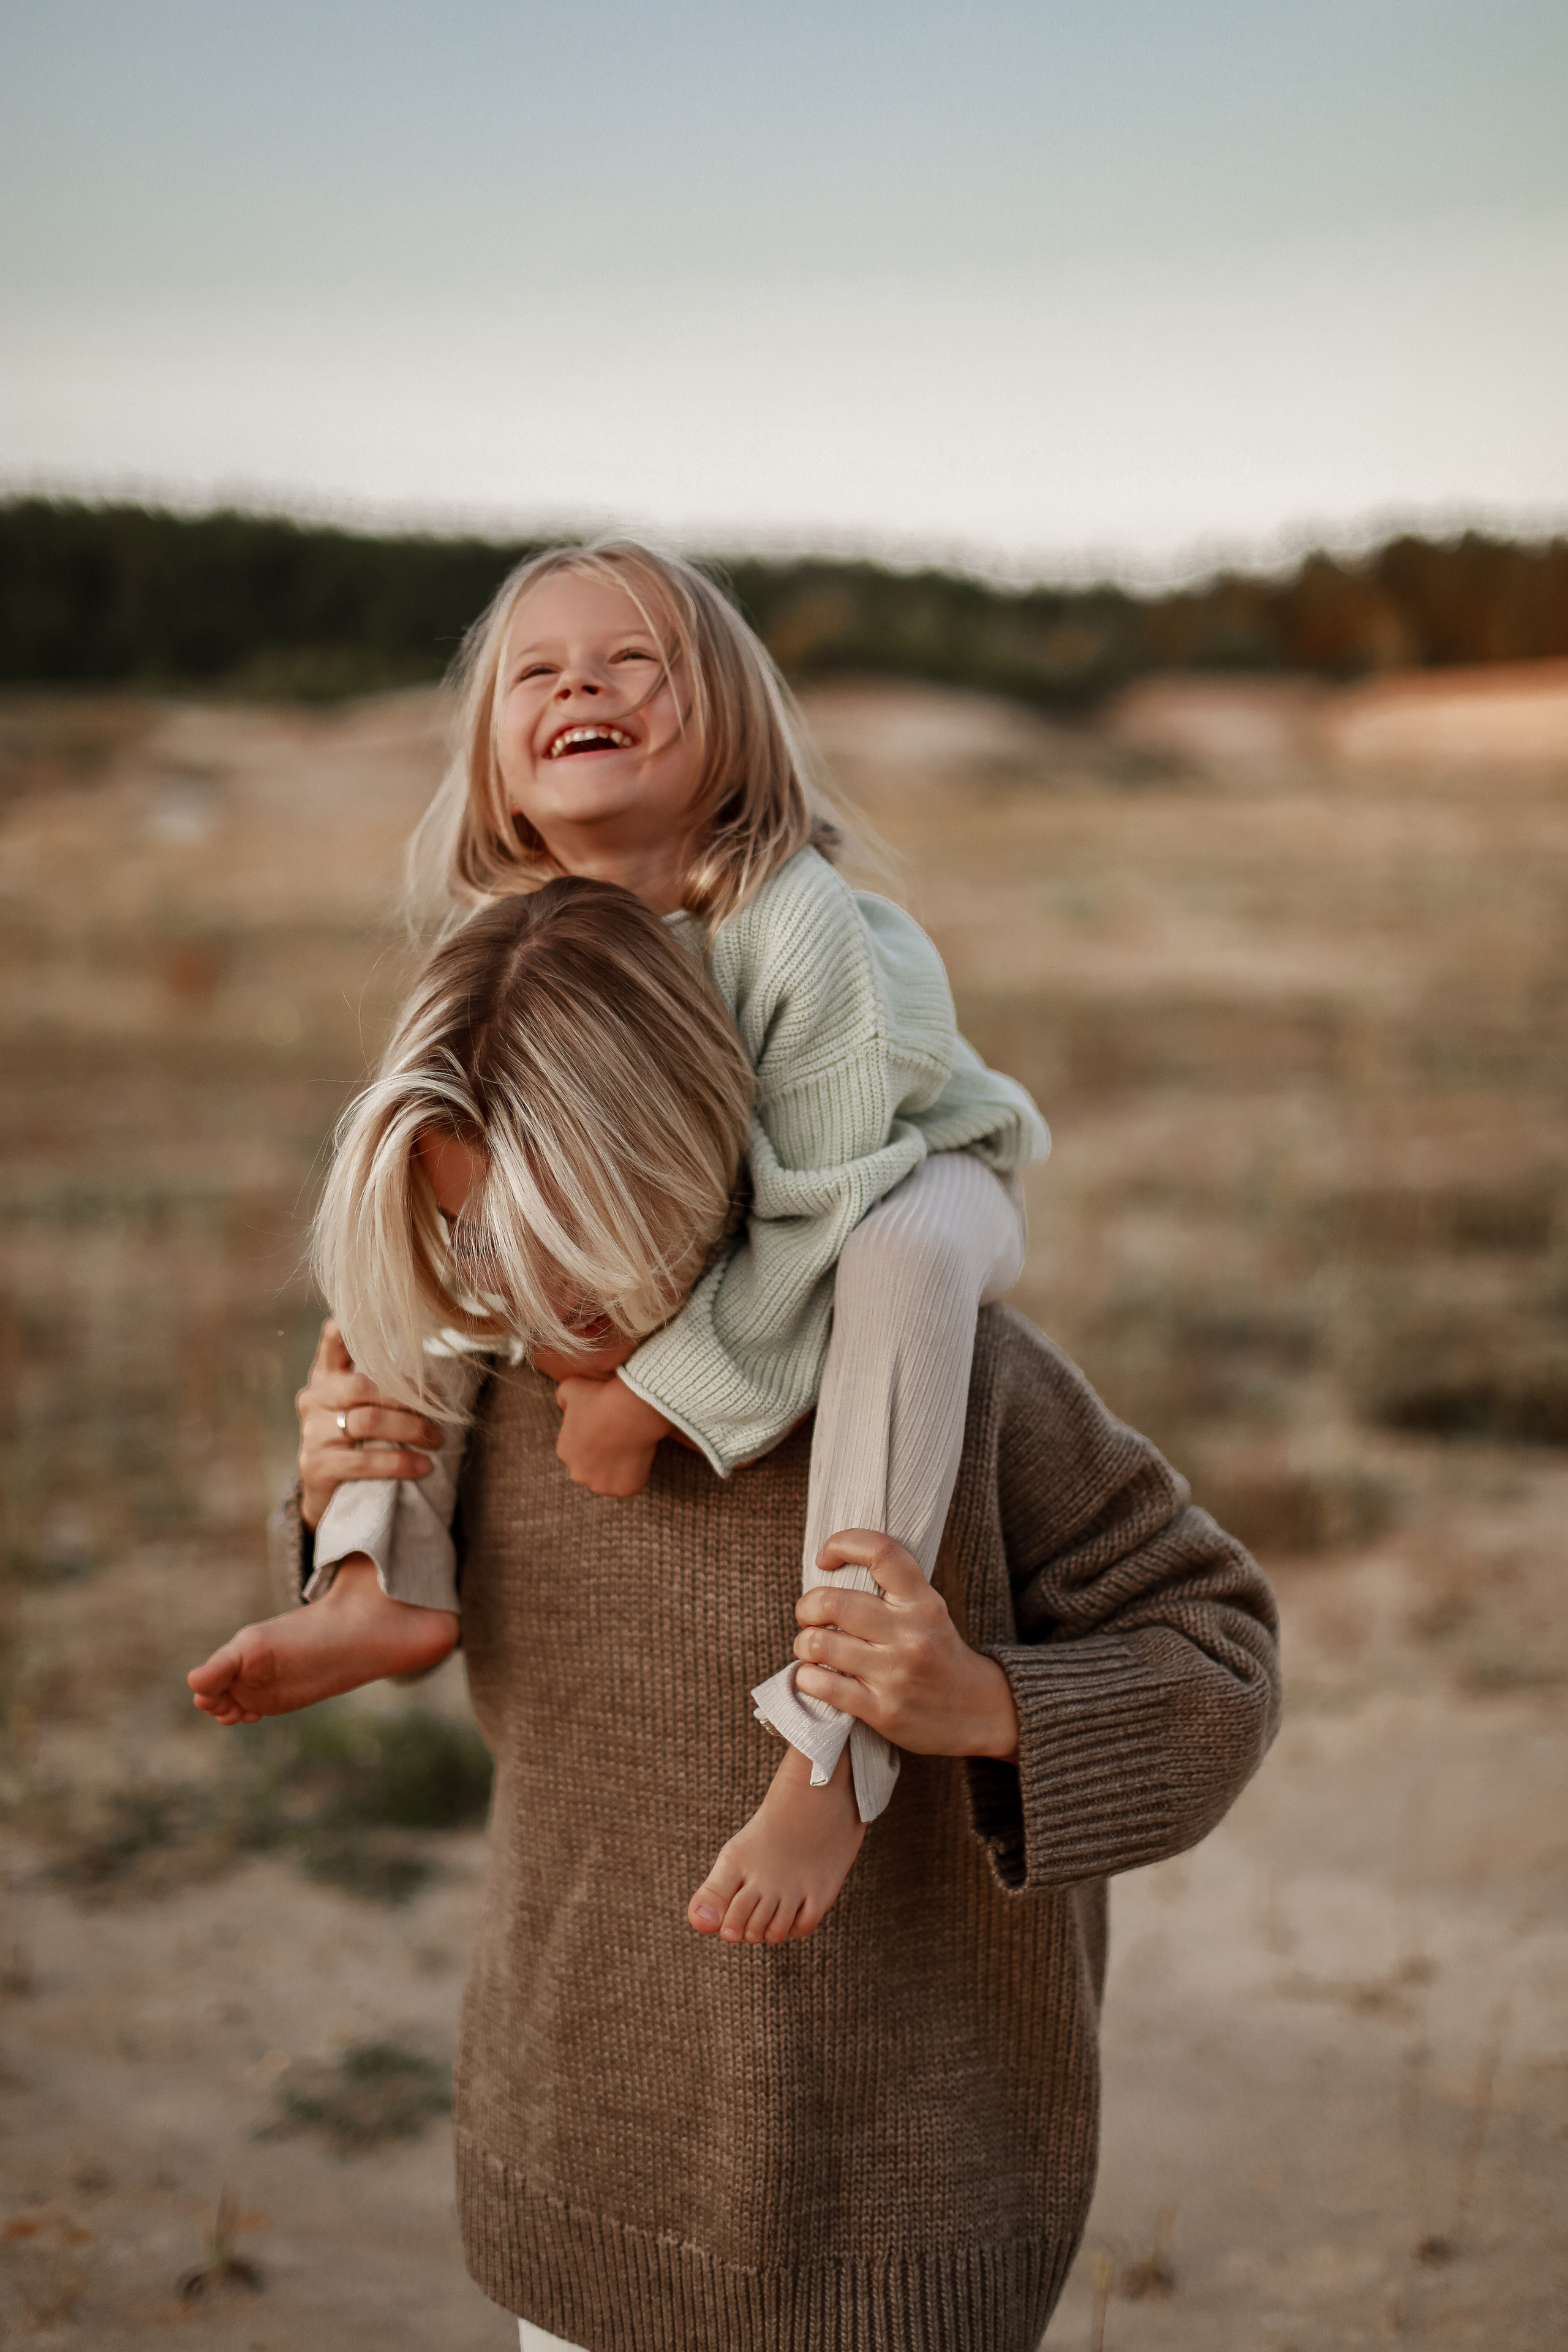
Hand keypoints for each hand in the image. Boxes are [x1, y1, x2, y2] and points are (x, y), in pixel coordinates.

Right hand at [296, 1320, 443, 1529]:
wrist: (328, 1491)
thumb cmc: (356, 1440)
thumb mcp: (362, 1407)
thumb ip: (382, 1385)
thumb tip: (434, 1379)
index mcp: (326, 1377)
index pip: (332, 1344)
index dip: (346, 1329)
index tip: (371, 1317)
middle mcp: (314, 1399)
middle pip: (364, 1386)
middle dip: (408, 1399)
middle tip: (438, 1413)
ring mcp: (312, 1432)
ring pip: (368, 1421)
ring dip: (411, 1429)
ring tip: (436, 1440)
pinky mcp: (316, 1465)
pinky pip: (363, 1461)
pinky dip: (399, 1463)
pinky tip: (422, 1467)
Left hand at [553, 1371, 672, 1497]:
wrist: (629, 1409)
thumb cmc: (601, 1396)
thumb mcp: (570, 1387)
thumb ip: (562, 1398)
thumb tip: (563, 1406)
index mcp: (564, 1451)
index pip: (578, 1449)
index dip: (594, 1438)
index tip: (607, 1427)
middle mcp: (578, 1473)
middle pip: (591, 1469)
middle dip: (603, 1458)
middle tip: (620, 1439)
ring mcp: (601, 1485)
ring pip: (610, 1480)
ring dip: (619, 1469)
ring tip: (631, 1447)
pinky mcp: (624, 1490)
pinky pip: (630, 1485)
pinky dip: (637, 1475)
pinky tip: (640, 1457)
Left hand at [793, 1531, 1019, 1761]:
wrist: (979, 1710)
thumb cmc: (938, 1652)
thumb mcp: (927, 1610)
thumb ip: (890, 1590)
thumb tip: (827, 1571)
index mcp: (923, 1601)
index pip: (880, 1552)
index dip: (842, 1544)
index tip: (825, 1558)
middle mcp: (911, 1633)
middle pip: (834, 1602)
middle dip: (807, 1606)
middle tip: (809, 1616)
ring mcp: (896, 1673)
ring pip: (821, 1644)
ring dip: (803, 1644)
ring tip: (810, 1648)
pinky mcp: (883, 1710)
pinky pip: (823, 1686)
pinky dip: (806, 1678)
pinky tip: (814, 1677)